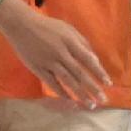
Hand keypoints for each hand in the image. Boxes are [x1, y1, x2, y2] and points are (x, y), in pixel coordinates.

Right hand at [0, 0, 119, 108]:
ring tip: (90, 104)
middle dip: (93, 88)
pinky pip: (52, 83)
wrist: (21, 25)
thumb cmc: (47, 26)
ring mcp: (49, 62)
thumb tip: (95, 59)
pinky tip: (71, 101)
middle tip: (103, 100)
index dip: (99, 72)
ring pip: (67, 81)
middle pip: (79, 73)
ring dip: (80, 94)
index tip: (108, 84)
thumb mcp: (67, 29)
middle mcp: (61, 53)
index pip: (88, 60)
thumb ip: (82, 42)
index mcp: (70, 41)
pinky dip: (62, 93)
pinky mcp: (38, 68)